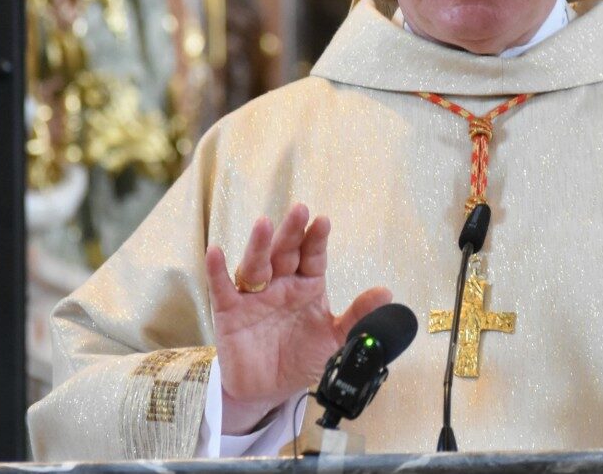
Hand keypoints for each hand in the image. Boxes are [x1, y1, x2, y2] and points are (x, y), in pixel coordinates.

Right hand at [206, 204, 391, 434]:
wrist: (268, 391)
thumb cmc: (301, 358)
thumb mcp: (335, 340)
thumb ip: (358, 316)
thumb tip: (387, 293)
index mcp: (307, 286)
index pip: (313, 257)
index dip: (317, 240)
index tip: (323, 222)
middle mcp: (280, 284)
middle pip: (285, 253)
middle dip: (292, 232)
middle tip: (300, 210)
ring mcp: (254, 296)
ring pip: (256, 265)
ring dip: (259, 245)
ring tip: (264, 225)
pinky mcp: (230, 312)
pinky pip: (223, 289)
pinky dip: (217, 271)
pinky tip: (216, 253)